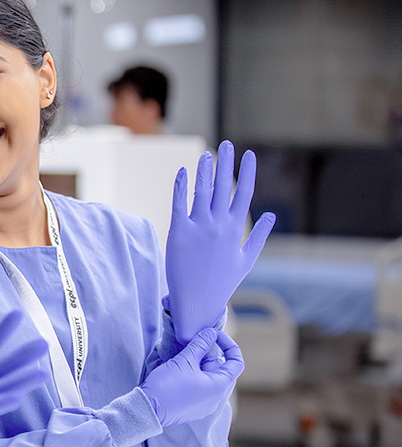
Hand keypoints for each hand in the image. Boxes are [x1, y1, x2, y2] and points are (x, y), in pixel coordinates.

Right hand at [142, 327, 243, 425]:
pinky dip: (192, 377)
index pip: (236, 362)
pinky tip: (177, 372)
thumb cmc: (168, 386)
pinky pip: (199, 388)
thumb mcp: (185, 360)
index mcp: (219, 386)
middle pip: (219, 369)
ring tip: (181, 359)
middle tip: (190, 346)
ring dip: (197, 365)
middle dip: (206, 355)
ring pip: (208, 378)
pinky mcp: (193, 409)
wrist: (148, 409)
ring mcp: (205, 406)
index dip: (228, 345)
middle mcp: (217, 399)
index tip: (214, 336)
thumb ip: (200, 344)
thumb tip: (211, 333)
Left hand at [166, 141, 275, 344]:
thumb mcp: (246, 259)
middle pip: (223, 186)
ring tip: (206, 153)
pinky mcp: (178, 232)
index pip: (243, 193)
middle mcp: (218, 224)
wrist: (196, 302)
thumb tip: (269, 215)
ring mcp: (198, 227)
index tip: (248, 155)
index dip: (247, 172)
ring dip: (204, 170)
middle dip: (225, 163)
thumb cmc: (222, 282)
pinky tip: (183, 171)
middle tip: (226, 144)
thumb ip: (259, 235)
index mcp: (235, 229)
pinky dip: (181, 186)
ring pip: (201, 191)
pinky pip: (179, 203)